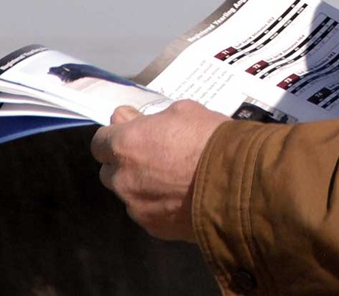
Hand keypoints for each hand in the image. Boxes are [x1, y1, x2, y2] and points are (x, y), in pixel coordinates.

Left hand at [90, 100, 228, 240]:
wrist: (239, 183)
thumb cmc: (211, 140)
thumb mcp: (183, 111)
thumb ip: (147, 117)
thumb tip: (126, 118)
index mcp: (125, 145)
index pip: (100, 142)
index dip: (115, 137)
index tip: (131, 133)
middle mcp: (123, 179)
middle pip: (110, 171)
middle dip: (126, 163)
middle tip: (154, 156)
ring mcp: (137, 207)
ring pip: (130, 194)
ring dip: (142, 186)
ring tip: (174, 179)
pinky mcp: (154, 228)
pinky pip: (148, 213)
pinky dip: (159, 205)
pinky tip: (182, 196)